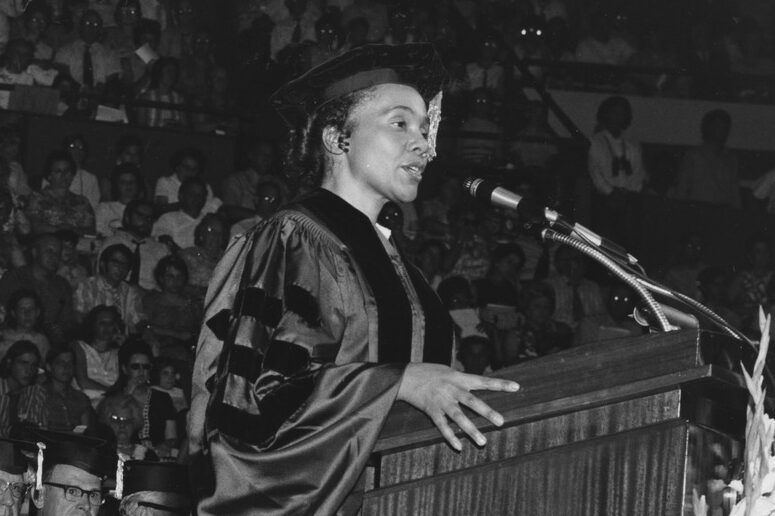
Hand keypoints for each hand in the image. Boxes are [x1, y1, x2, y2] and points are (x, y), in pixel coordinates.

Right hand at [397, 363, 519, 450]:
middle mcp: (452, 389)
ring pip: (458, 416)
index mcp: (458, 377)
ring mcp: (441, 400)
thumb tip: (475, 386)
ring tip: (482, 441)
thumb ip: (461, 380)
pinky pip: (442, 426)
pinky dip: (450, 436)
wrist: (404, 376)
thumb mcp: (447, 371)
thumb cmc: (428, 372)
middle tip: (501, 422)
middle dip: (487, 412)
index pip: (483, 380)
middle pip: (472, 401)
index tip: (516, 387)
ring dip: (470, 430)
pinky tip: (459, 446)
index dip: (500, 384)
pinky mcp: (431, 410)